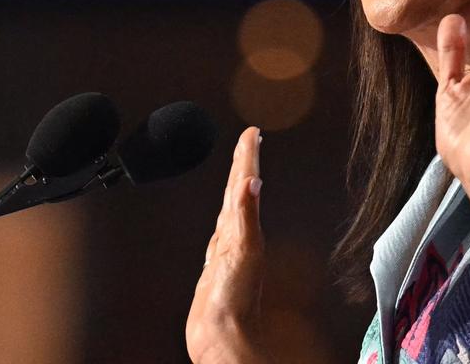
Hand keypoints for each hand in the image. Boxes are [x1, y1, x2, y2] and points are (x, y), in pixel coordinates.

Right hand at [186, 126, 268, 363]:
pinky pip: (221, 232)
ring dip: (235, 185)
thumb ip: (247, 216)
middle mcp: (236, 237)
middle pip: (239, 191)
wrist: (222, 336)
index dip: (247, 157)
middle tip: (249, 138)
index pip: (245, 184)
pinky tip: (226, 216)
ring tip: (239, 166)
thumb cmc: (235, 302)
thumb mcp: (243, 252)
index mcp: (243, 230)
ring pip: (231, 209)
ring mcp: (226, 252)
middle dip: (243, 163)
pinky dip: (224, 218)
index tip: (252, 133)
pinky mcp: (216, 267)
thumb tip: (253, 181)